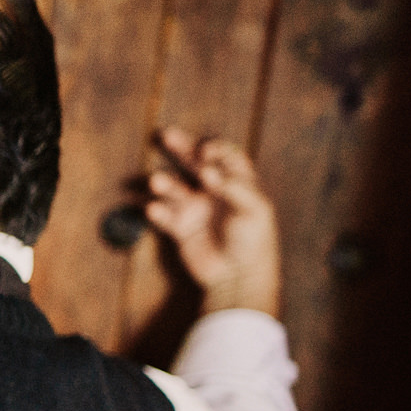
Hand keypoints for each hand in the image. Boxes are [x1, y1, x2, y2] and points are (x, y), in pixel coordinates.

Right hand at [143, 128, 281, 315]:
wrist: (239, 275)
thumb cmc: (254, 240)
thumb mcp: (254, 210)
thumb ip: (234, 187)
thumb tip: (208, 170)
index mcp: (236, 183)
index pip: (224, 155)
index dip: (214, 149)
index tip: (205, 153)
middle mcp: (213, 192)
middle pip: (194, 162)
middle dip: (181, 148)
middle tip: (166, 135)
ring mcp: (196, 209)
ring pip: (174, 188)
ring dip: (164, 182)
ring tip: (157, 182)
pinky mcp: (181, 228)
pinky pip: (164, 215)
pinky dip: (156, 211)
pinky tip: (155, 210)